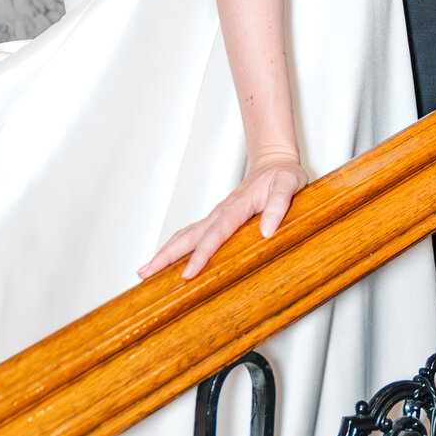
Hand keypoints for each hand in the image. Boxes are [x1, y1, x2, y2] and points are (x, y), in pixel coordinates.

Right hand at [138, 154, 308, 281]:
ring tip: (146, 271)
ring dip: (166, 252)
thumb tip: (266, 231)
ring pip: (186, 234)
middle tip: (145, 273)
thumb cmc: (282, 174)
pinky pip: (193, 234)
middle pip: (189, 235)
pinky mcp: (217, 219)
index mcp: (238, 206)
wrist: (274, 162)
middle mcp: (222, 210)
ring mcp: (217, 215)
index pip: (216, 233)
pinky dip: (177, 247)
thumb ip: (279, 204)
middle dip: (166, 255)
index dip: (201, 254)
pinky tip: (168, 259)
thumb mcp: (290, 183)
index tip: (187, 273)